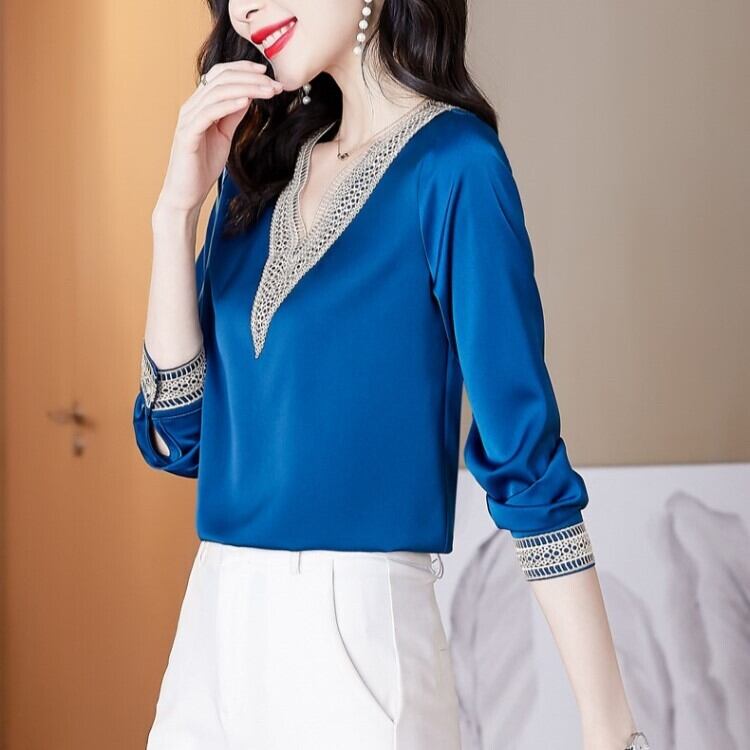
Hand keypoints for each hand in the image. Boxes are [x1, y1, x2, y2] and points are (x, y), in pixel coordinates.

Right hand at [156, 60, 282, 213]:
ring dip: (247, 88)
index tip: (268, 72)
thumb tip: (248, 96)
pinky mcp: (188, 135)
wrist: (186, 193)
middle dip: (251, 78)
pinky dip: (228, 104)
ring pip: (217, 92)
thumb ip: (232, 115)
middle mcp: (191, 107)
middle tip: (275, 84)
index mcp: (200, 104)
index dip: (243, 69)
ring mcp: (188, 119)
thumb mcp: (224, 136)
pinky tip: (246, 102)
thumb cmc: (203, 166)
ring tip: (268, 91)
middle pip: (221, 79)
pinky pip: (208, 113)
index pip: (220, 75)